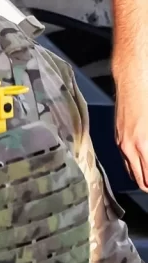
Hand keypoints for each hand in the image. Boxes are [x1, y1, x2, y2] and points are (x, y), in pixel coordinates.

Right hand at [117, 73, 147, 192]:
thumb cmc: (147, 100)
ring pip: (132, 172)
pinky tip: (143, 165)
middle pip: (140, 180)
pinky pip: (126, 160)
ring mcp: (122, 143)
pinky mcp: (118, 137)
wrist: (133, 82)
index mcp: (143, 145)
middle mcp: (130, 147)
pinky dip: (135, 167)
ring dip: (142, 179)